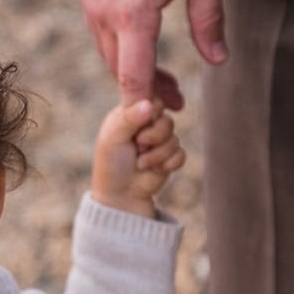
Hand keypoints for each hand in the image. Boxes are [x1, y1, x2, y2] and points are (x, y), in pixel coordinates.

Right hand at [76, 0, 225, 108]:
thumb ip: (209, 20)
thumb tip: (218, 61)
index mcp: (133, 14)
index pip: (133, 75)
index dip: (146, 102)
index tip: (163, 116)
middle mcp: (104, 16)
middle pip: (120, 72)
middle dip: (146, 92)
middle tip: (176, 102)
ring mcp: (91, 7)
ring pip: (109, 56)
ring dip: (134, 72)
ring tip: (164, 82)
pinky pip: (102, 36)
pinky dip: (121, 51)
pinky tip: (142, 50)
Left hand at [90, 100, 185, 217]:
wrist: (121, 195)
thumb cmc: (112, 163)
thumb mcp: (114, 137)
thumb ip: (129, 117)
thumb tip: (149, 104)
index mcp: (131, 114)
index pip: (152, 99)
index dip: (150, 111)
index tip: (138, 126)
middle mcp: (147, 125)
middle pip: (167, 120)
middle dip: (154, 136)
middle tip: (138, 146)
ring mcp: (160, 141)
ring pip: (175, 138)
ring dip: (157, 155)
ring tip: (140, 163)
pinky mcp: (170, 157)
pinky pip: (181, 154)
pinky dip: (167, 164)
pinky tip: (154, 170)